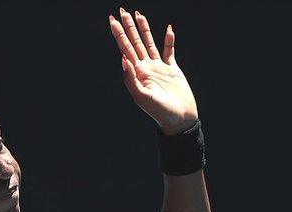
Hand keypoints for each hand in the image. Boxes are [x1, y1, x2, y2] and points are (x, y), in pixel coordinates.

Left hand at [109, 8, 198, 135]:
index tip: (112, 20)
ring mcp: (159, 68)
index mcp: (137, 73)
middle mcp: (146, 67)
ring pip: (149, 43)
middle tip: (121, 10)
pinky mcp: (172, 70)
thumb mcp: (142, 97)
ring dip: (144, 29)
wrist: (179, 119)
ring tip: (138, 14)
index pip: (125, 48)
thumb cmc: (160, 111)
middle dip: (128, 27)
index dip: (119, 34)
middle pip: (135, 42)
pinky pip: (169, 51)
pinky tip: (168, 30)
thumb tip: (122, 59)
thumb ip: (130, 79)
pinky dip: (169, 40)